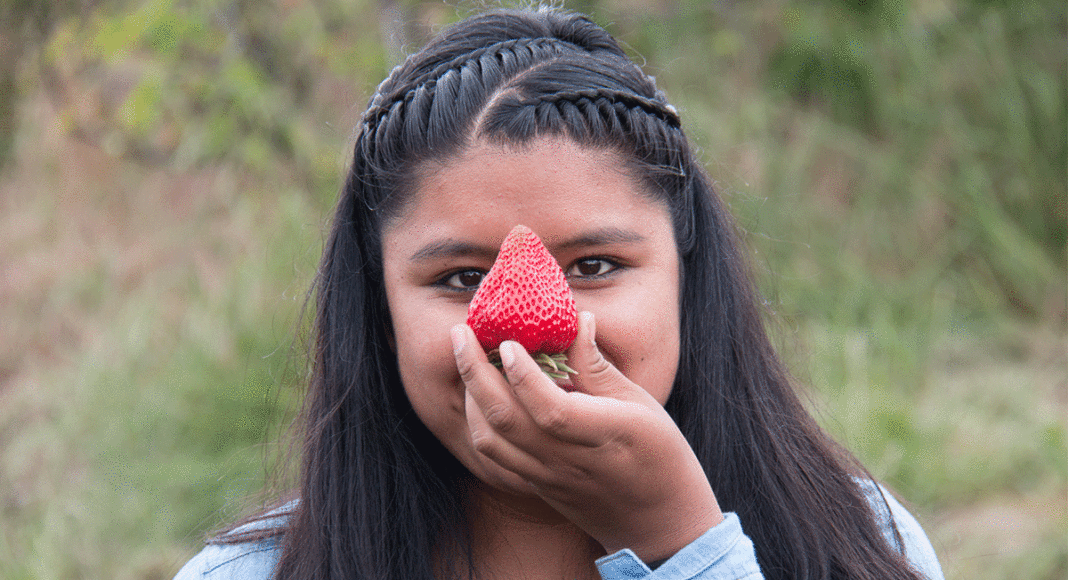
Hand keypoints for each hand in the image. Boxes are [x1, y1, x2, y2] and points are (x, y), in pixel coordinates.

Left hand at [451, 311, 723, 561]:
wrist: (658, 527)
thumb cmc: (661, 457)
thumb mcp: (643, 406)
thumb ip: (600, 368)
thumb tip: (578, 320)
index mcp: (606, 436)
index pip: (552, 410)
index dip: (524, 376)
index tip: (508, 342)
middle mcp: (569, 461)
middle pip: (506, 422)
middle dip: (474, 373)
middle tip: (460, 333)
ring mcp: (547, 478)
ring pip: (490, 441)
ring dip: (470, 397)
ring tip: (466, 357)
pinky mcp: (536, 485)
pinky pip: (494, 454)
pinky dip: (478, 420)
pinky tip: (479, 392)